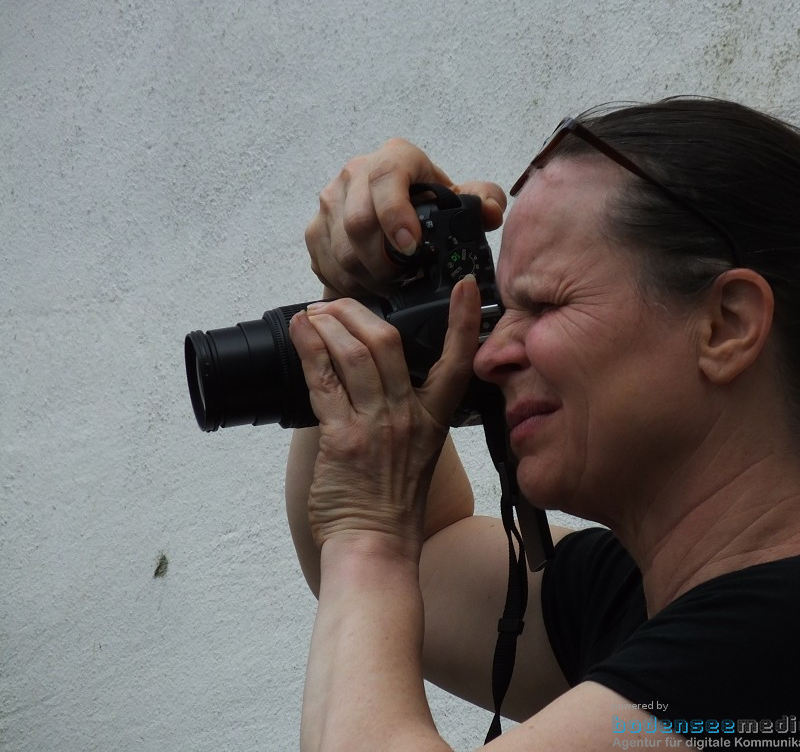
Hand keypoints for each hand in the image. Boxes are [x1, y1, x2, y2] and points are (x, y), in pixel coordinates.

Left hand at [288, 276, 481, 556]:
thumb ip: (405, 414)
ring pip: (353, 353)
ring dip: (327, 324)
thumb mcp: (417, 453)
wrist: (375, 546)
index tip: (467, 287)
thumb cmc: (392, 505)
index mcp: (433, 419)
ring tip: (312, 316)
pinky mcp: (342, 437)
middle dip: (356, 312)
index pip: (457, 361)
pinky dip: (309, 349)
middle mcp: (408, 415)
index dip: (465, 320)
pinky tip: (300, 334)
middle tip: (335, 304)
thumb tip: (372, 380)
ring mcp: (376, 424)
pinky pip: (324, 380)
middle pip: (388, 341)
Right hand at [307, 139, 505, 296]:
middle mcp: (355, 172)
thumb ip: (485, 200)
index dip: (395, 214)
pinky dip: (347, 283)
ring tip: (390, 286)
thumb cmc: (430, 203)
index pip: (386, 177)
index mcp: (395, 158)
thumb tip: (489, 212)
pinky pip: (324, 263)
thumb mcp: (462, 199)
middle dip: (383, 261)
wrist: (396, 207)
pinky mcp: (315, 227)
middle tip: (404, 279)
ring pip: (340, 249)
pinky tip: (369, 286)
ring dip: (367, 277)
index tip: (411, 246)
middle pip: (357, 222)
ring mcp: (330, 200)